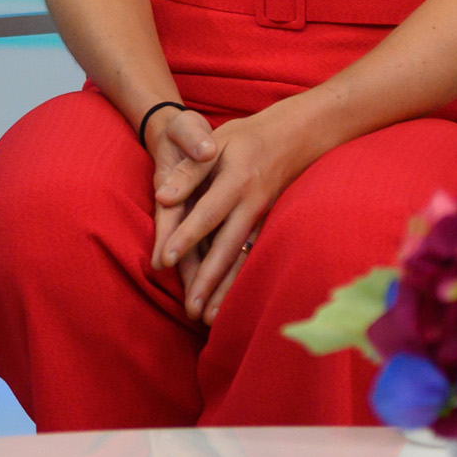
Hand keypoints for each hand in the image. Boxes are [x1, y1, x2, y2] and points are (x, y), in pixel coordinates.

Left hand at [155, 103, 315, 320]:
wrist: (293, 137)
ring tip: (208, 319)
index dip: (186, 237)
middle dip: (207, 280)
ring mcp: (262, 219)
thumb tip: (163, 197)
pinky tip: (228, 303)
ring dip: (226, 290)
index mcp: (236, 181)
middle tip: (190, 310)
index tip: (164, 260)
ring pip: (242, 260)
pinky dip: (239, 281)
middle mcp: (251, 205)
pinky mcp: (267, 227)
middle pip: (227, 248)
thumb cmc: (244, 138)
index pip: (206, 214)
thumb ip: (189, 171)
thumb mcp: (215, 141)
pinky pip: (251, 258)